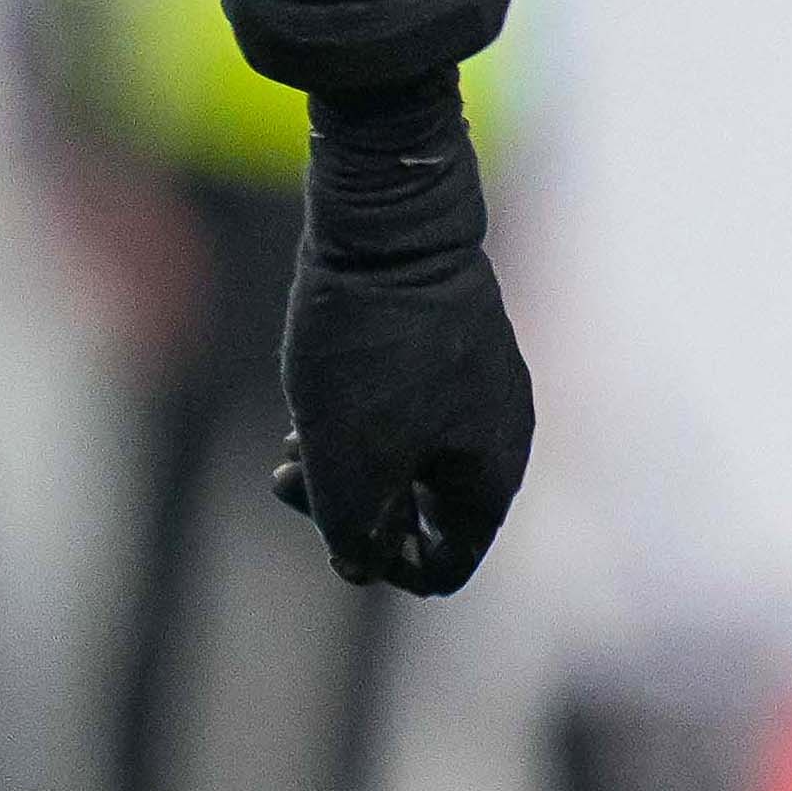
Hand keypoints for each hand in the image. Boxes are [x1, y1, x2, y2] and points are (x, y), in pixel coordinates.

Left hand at [273, 80, 529, 593]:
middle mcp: (499, 435)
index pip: (444, 565)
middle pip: (421, 515)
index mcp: (491, 473)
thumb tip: (362, 568)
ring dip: (348, 466)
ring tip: (292, 441)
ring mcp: (478, 386)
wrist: (390, 222)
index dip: (381, 567)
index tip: (331, 534)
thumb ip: (357, 533)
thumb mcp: (351, 460)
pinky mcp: (451, 346)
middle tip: (292, 478)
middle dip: (351, 508)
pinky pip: (409, 413)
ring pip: (407, 460)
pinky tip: (316, 401)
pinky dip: (362, 422)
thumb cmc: (372, 348)